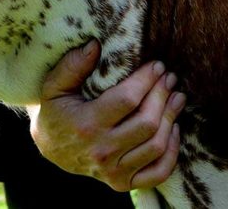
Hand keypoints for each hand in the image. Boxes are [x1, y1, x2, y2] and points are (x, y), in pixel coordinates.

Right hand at [27, 41, 184, 191]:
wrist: (50, 148)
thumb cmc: (55, 111)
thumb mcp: (54, 85)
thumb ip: (72, 65)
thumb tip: (94, 45)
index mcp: (86, 125)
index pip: (127, 100)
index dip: (147, 80)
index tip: (157, 65)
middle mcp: (102, 151)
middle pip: (147, 122)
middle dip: (162, 95)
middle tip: (169, 77)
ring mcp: (113, 172)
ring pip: (156, 146)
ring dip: (171, 118)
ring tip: (177, 97)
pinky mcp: (122, 183)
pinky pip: (158, 172)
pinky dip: (172, 152)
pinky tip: (174, 129)